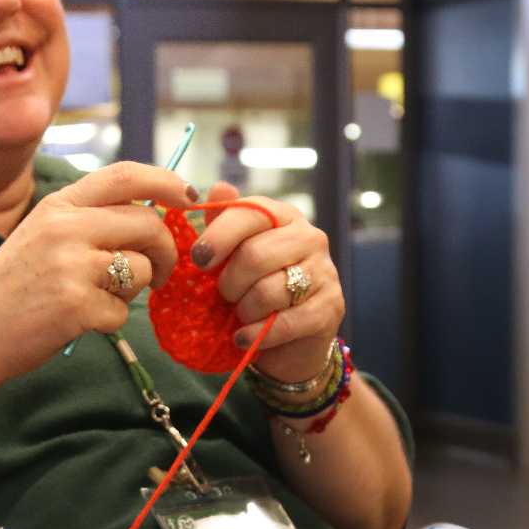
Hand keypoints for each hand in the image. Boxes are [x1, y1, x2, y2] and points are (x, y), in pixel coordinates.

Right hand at [0, 161, 192, 383]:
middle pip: (149, 225)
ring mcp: (71, 266)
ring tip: (99, 298)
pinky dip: (109, 321)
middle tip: (162, 273)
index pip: (126, 176)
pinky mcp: (76, 305)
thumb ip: (87, 220)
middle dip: (167, 251)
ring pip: (142, 270)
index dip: (167, 182)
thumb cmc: (11, 288)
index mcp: (58, 205)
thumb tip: (151, 213)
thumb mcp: (41, 235)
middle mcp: (65, 228)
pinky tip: (79, 321)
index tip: (189, 198)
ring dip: (134, 290)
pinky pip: (122, 312)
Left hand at [188, 182, 342, 384]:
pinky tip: (244, 337)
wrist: (290, 339)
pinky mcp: (330, 308)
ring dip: (244, 310)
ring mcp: (324, 272)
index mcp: (284, 216)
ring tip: (242, 315)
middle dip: (229, 282)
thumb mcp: (234, 256)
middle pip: (255, 255)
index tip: (199, 261)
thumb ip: (224, 224)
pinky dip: (256, 334)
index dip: (218, 237)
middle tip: (224, 295)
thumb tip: (217, 188)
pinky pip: (283, 322)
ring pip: (268, 291)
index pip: (250, 212)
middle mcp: (310, 237)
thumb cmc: (256, 288)